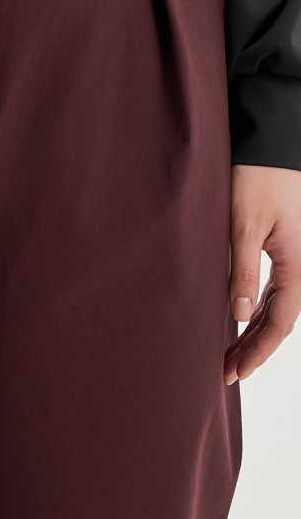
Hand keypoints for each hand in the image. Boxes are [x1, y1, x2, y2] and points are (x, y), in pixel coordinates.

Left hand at [224, 163, 300, 382]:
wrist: (268, 145)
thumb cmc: (256, 178)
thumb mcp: (244, 224)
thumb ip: (242, 269)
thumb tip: (237, 315)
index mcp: (296, 264)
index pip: (280, 322)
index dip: (258, 351)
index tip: (236, 373)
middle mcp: (300, 265)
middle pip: (278, 320)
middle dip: (253, 349)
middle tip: (226, 373)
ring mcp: (293, 257)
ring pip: (276, 306)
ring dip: (253, 331)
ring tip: (228, 354)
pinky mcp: (282, 248)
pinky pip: (273, 289)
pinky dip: (256, 309)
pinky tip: (239, 319)